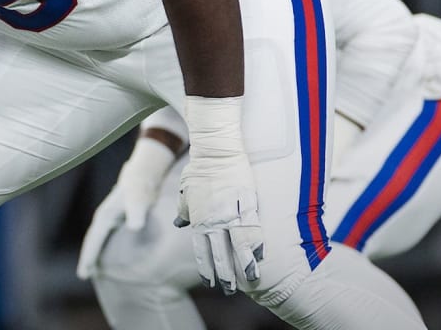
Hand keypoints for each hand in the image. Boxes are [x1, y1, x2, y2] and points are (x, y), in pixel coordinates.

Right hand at [76, 135, 176, 279]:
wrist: (143, 174)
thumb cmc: (140, 189)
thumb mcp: (139, 200)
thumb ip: (137, 213)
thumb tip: (135, 227)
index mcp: (104, 217)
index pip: (94, 241)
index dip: (88, 257)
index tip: (84, 273)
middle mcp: (103, 218)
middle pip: (92, 241)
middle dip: (87, 257)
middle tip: (83, 275)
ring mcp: (108, 217)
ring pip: (97, 239)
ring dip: (93, 253)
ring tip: (91, 269)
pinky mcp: (115, 217)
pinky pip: (104, 236)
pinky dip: (101, 246)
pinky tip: (105, 254)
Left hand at [173, 151, 262, 294]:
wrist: (216, 151)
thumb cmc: (199, 170)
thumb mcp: (186, 192)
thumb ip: (183, 211)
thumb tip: (178, 224)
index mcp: (199, 219)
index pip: (202, 251)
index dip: (207, 268)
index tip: (210, 282)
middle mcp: (215, 219)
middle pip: (220, 253)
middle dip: (225, 274)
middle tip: (229, 290)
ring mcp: (232, 211)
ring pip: (239, 244)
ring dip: (244, 263)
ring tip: (251, 279)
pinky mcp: (248, 202)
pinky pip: (253, 225)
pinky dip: (257, 241)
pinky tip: (261, 254)